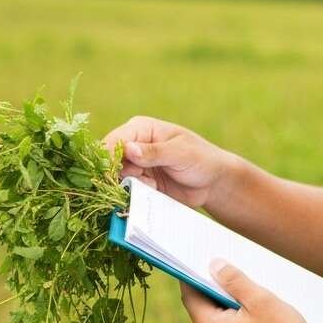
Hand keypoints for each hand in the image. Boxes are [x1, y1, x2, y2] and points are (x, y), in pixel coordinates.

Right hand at [102, 116, 235, 208]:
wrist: (213, 182)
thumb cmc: (201, 159)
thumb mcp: (181, 153)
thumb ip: (155, 152)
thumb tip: (128, 149)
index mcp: (141, 128)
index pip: (114, 141)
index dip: (110, 157)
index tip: (119, 172)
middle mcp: (133, 145)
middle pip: (110, 161)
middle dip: (122, 173)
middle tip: (143, 178)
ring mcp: (135, 164)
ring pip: (117, 177)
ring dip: (131, 185)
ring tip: (153, 185)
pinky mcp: (140, 182)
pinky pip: (127, 190)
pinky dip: (136, 193)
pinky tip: (154, 190)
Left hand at [181, 259, 322, 322]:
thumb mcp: (260, 299)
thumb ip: (233, 279)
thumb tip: (213, 265)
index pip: (190, 296)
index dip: (193, 276)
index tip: (200, 260)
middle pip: (203, 311)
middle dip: (216, 293)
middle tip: (238, 280)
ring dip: (228, 311)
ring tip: (253, 304)